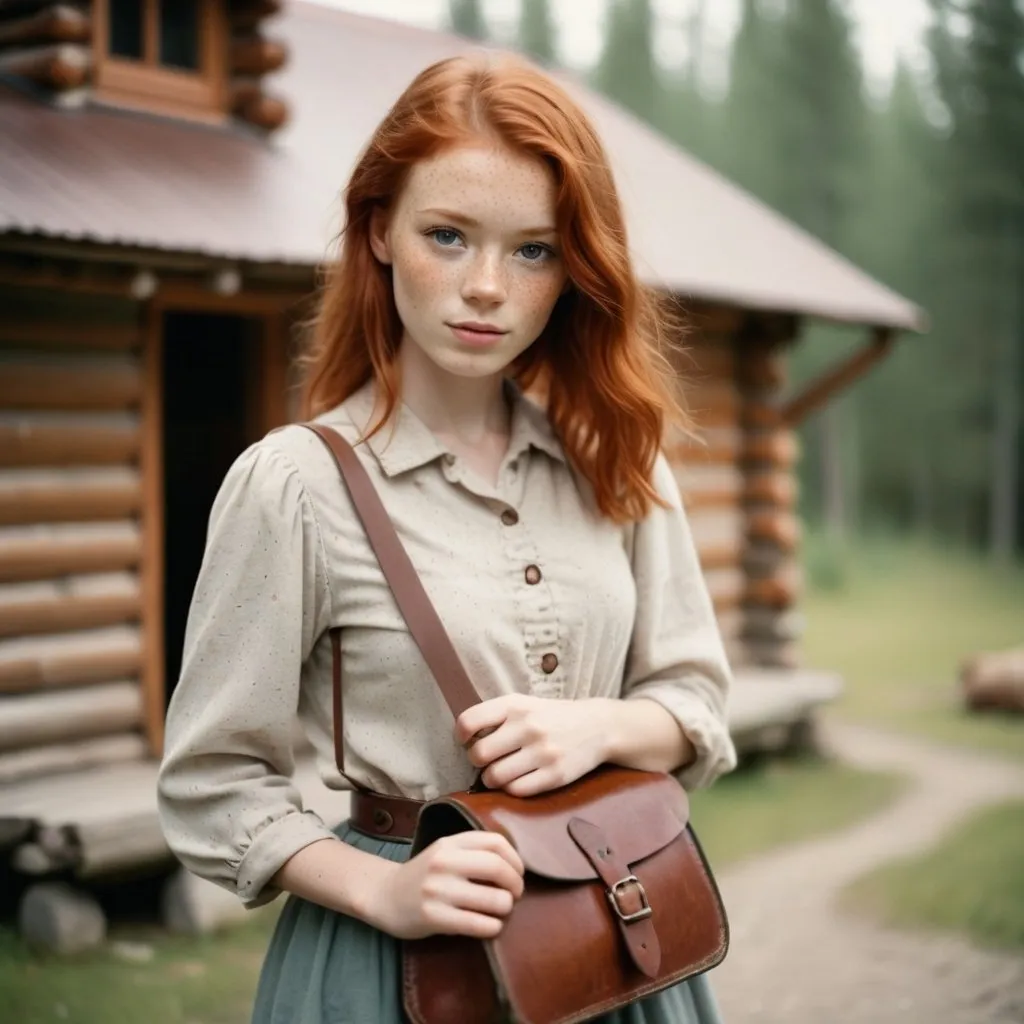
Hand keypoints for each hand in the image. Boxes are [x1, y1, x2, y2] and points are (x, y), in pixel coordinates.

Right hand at [368, 831, 524, 939]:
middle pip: (498, 868)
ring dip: (506, 908)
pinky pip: (478, 924)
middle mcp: (444, 862)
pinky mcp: (434, 917)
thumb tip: (516, 864)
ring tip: (502, 911)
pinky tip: (490, 926)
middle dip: (516, 884)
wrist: (385, 896)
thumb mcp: (445, 852)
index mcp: (450, 843)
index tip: (518, 873)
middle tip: (515, 895)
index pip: (496, 842)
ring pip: (494, 899)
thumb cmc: (424, 875)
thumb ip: (474, 851)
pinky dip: (493, 927)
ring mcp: (438, 890)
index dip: (516, 859)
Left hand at [455, 694, 613, 796]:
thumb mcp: (526, 704)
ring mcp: (542, 752)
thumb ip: (497, 716)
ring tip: (501, 773)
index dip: (460, 735)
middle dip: (477, 762)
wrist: (598, 727)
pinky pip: (516, 791)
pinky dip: (511, 789)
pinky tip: (518, 780)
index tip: (465, 741)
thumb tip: (465, 739)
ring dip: (491, 779)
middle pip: (478, 755)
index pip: (469, 721)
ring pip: (494, 777)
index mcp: (516, 705)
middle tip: (486, 761)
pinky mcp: (554, 775)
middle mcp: (528, 726)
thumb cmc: (553, 716)